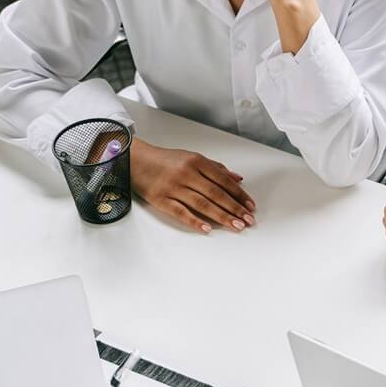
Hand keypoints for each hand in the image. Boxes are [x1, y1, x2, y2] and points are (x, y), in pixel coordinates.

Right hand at [130, 140, 255, 233]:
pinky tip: (207, 229)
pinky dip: (194, 221)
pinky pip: (180, 212)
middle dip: (234, 208)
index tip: (250, 206)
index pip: (223, 180)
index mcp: (196, 161)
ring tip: (236, 226)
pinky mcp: (160, 199)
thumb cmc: (166, 160)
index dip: (239, 194)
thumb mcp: (192, 158)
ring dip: (221, 216)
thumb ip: (216, 169)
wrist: (135, 160)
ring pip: (202, 204)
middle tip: (248, 220)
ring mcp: (173, 187)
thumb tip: (238, 179)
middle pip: (215, 194)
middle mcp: (186, 173)